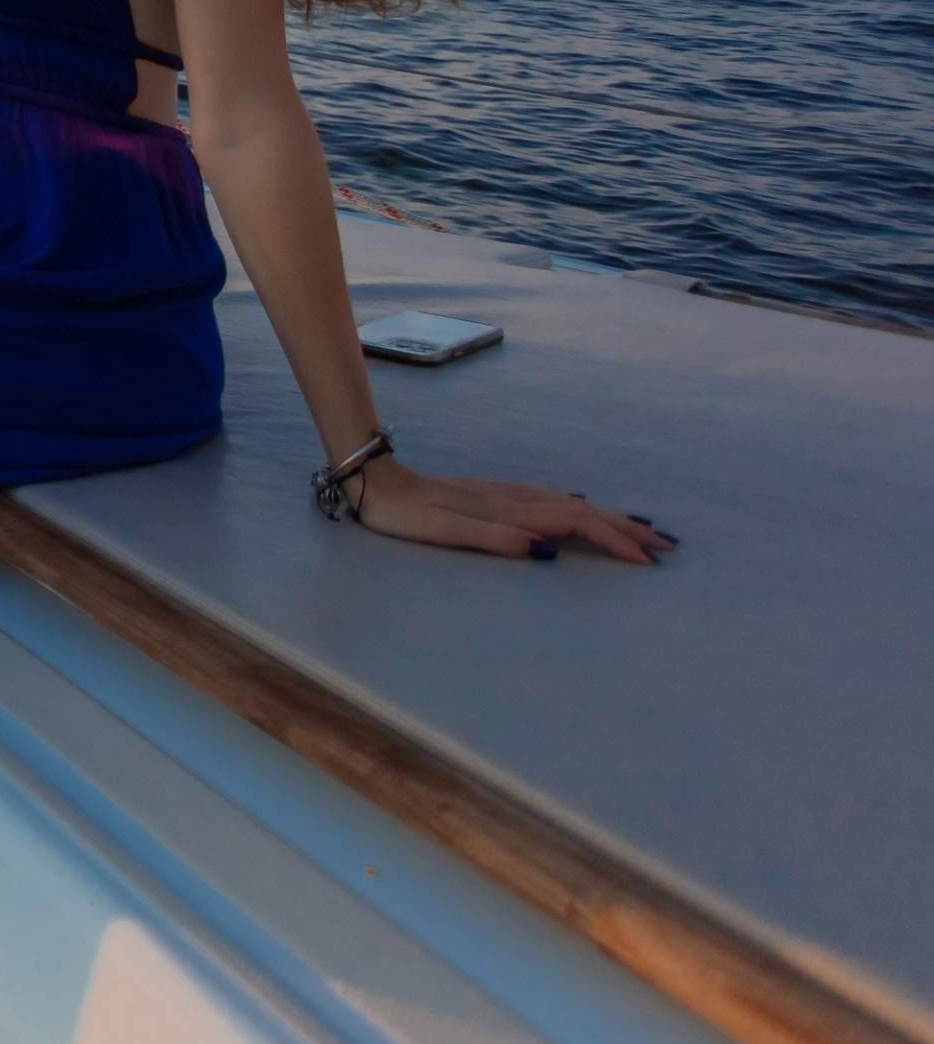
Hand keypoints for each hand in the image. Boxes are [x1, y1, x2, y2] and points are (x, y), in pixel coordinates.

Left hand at [350, 461, 674, 564]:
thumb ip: (492, 538)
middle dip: (626, 527)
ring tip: (642, 528)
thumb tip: (546, 550)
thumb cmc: (405, 515)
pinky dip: (580, 508)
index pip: (576, 523)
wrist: (376, 482)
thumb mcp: (442, 531)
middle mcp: (515, 496)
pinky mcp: (495, 494)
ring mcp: (506, 493)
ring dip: (609, 517)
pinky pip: (553, 500)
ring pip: (572, 503)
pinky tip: (583, 508)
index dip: (613, 540)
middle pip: (584, 510)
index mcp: (509, 508)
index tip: (647, 561)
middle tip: (667, 545)